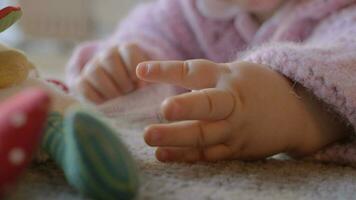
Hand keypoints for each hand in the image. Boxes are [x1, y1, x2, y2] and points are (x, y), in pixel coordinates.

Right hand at [75, 43, 148, 103]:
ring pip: (94, 71)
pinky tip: (106, 102)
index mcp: (127, 49)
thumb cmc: (143, 86)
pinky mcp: (81, 81)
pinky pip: (81, 86)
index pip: (129, 49)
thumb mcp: (151, 79)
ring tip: (119, 97)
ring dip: (109, 89)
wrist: (128, 94)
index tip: (140, 82)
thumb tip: (145, 83)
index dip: (135, 67)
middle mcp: (108, 54)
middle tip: (129, 90)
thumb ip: (152, 77)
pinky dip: (95, 97)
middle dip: (122, 79)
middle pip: (108, 57)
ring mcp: (93, 67)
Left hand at [136, 60, 347, 161]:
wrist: (295, 111)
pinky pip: (209, 155)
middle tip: (162, 110)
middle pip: (208, 105)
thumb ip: (202, 78)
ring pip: (205, 135)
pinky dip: (186, 156)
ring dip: (177, 138)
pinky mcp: (237, 149)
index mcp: (228, 79)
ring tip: (149, 138)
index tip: (141, 70)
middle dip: (186, 107)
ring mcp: (235, 129)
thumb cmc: (253, 88)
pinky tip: (163, 155)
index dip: (168, 71)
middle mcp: (233, 104)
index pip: (196, 72)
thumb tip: (166, 78)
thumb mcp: (233, 73)